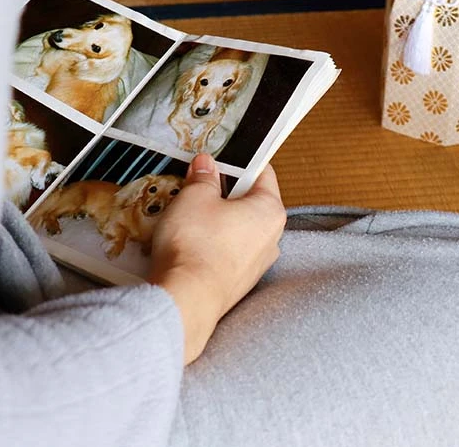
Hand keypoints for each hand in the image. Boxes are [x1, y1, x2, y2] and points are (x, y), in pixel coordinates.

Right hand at [148, 154, 285, 364]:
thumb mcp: (194, 197)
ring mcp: (257, 264)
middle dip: (224, 193)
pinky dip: (213, 246)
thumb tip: (206, 165)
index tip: (218, 159)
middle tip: (197, 186)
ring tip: (188, 217)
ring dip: (217, 221)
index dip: (239, 162)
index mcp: (270, 210)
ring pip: (238, 230)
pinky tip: (190, 244)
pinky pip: (228, 254)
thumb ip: (203, 178)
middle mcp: (272, 238)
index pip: (263, 173)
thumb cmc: (195, 245)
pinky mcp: (240, 283)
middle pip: (250, 203)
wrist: (186, 299)